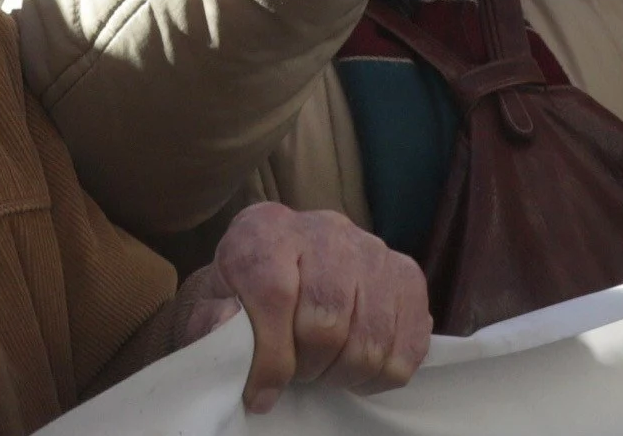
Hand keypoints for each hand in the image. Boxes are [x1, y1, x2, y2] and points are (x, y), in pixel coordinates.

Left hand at [174, 202, 431, 410]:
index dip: (270, 355)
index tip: (259, 392)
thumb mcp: (212, 306)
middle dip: (307, 366)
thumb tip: (226, 326)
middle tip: (295, 373)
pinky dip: (382, 373)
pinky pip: (410, 345)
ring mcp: (373, 250)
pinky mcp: (407, 276)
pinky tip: (353, 365)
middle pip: (328, 320)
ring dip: (343, 373)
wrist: (277, 273)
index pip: (275, 293)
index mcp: (266, 231)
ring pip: (371, 338)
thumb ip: (212, 319)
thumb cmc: (243, 296)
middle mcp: (325, 229)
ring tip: (322, 370)